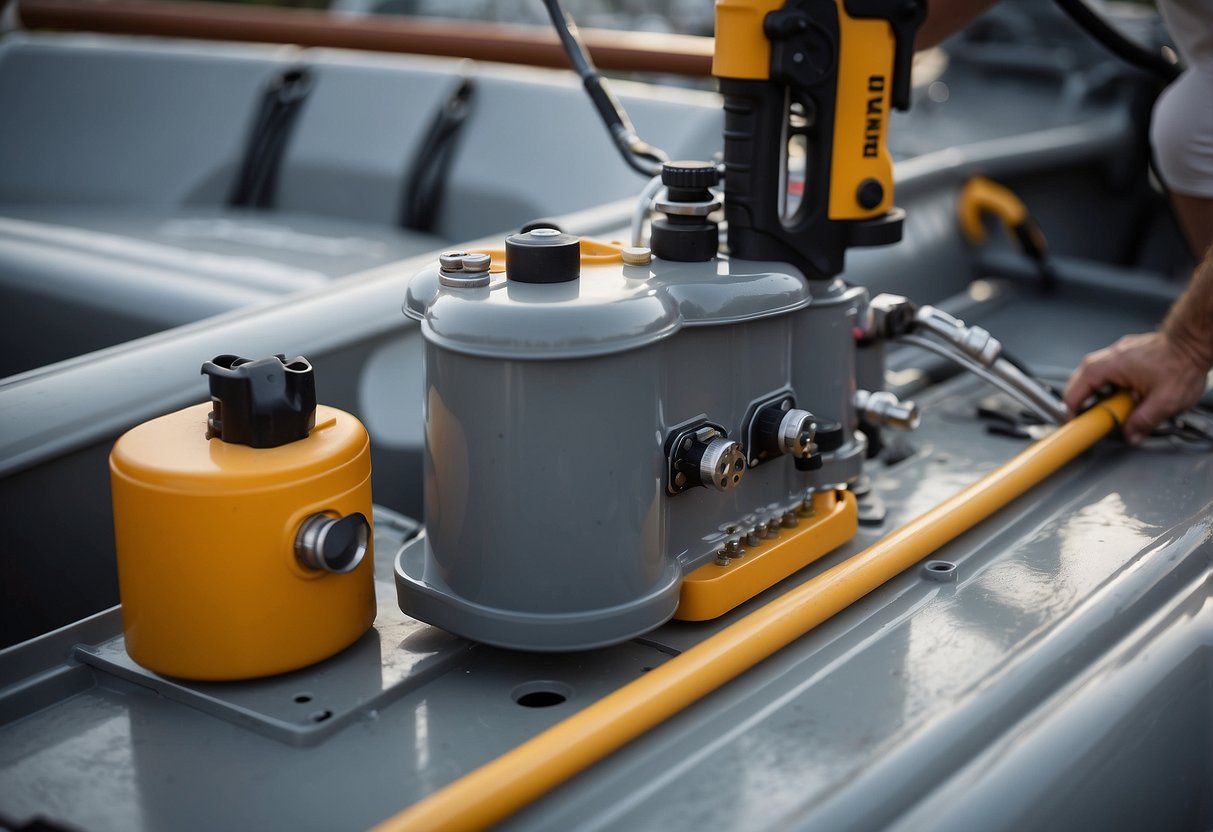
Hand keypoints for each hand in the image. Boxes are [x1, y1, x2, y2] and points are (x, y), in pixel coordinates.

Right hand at [1063, 332, 1208, 443]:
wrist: (1195, 339)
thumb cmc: (1182, 360)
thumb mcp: (1165, 401)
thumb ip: (1144, 422)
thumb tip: (1131, 434)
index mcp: (1105, 367)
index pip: (1074, 394)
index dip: (1074, 414)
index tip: (1078, 426)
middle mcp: (1106, 357)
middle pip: (1081, 386)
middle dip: (1088, 405)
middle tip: (1101, 421)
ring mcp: (1116, 353)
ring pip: (1095, 378)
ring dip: (1103, 396)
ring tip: (1121, 408)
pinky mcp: (1127, 353)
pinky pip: (1110, 372)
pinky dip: (1114, 386)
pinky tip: (1132, 395)